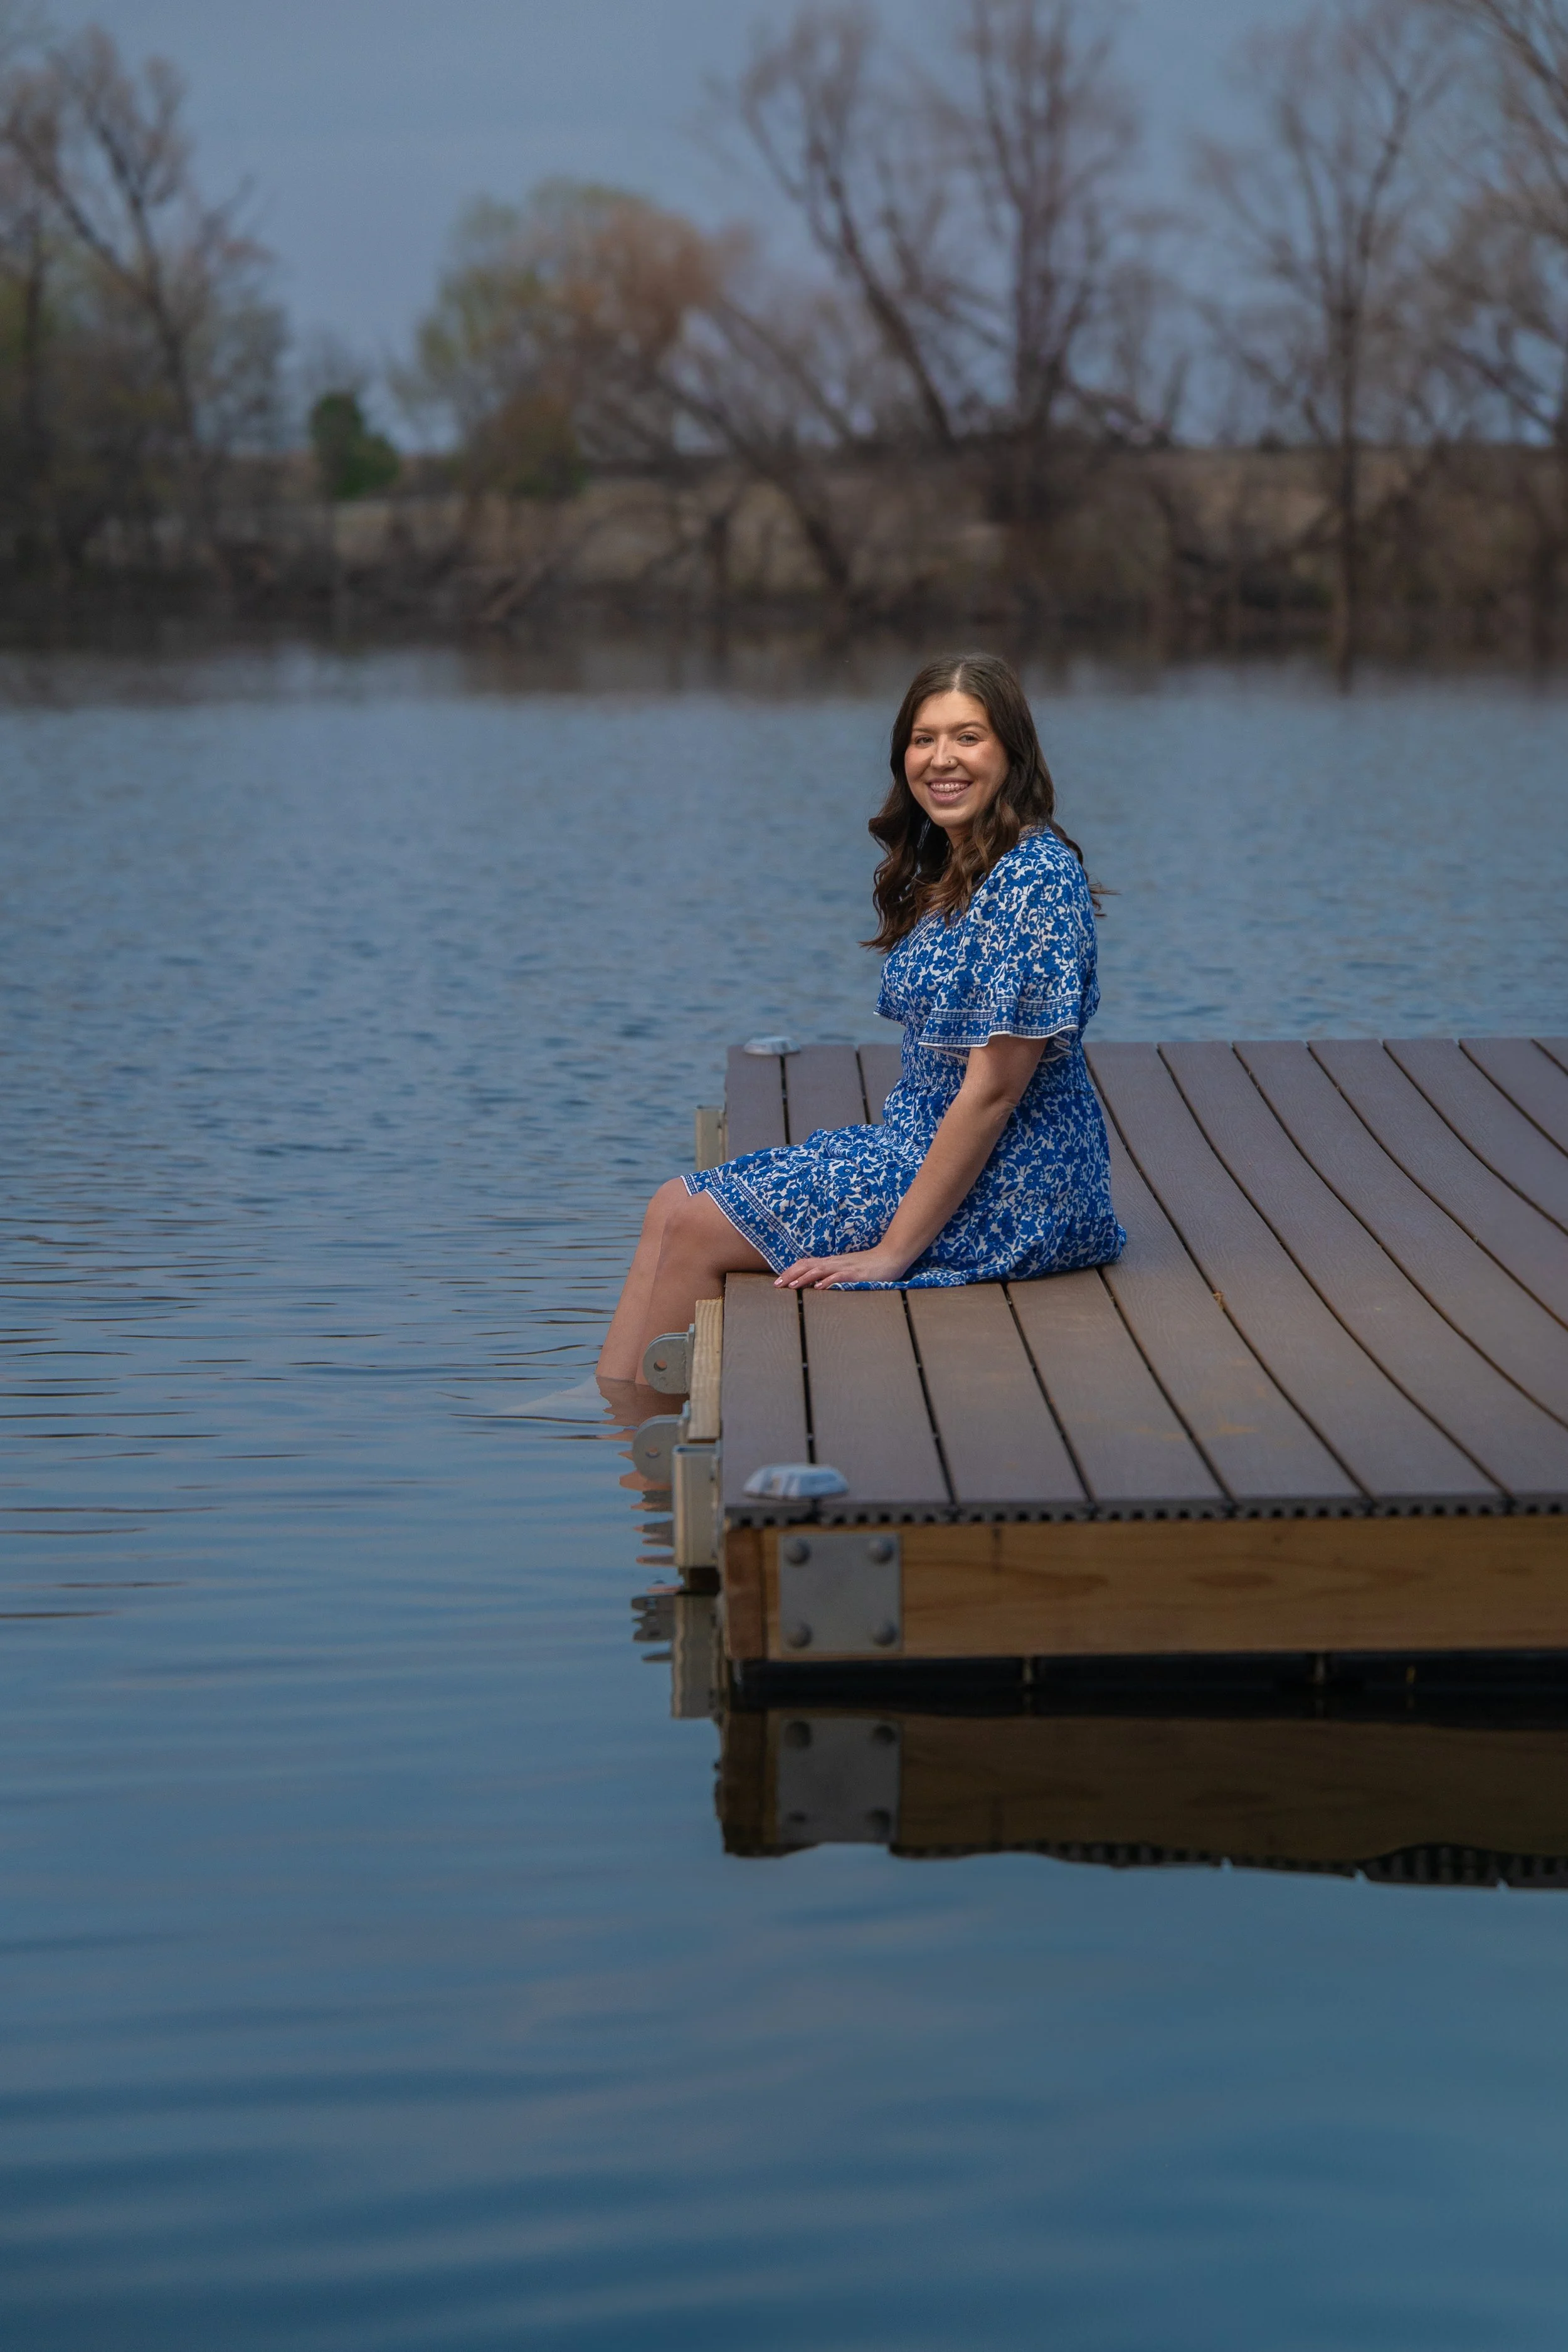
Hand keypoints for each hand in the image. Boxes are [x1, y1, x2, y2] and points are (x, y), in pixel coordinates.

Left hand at [774, 1247, 910, 1289]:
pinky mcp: (857, 1273)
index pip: (806, 1263)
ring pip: (820, 1270)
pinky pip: (840, 1276)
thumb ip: (834, 1273)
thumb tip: (817, 1282)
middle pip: (808, 1265)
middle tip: (777, 1285)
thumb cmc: (870, 1266)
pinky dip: (828, 1281)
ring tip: (792, 1286)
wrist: (891, 1256)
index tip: (778, 1281)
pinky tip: (819, 1287)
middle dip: (791, 1274)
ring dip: (804, 1278)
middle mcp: (835, 1262)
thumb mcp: (848, 1269)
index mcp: (832, 1262)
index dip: (791, 1271)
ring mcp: (845, 1267)